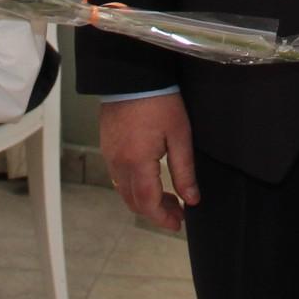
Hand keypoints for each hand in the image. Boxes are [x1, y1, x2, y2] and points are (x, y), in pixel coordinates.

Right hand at [99, 91, 197, 230]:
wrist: (131, 74)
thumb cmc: (160, 101)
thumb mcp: (179, 135)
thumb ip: (184, 170)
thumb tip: (192, 200)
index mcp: (137, 162)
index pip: (147, 203)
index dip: (162, 218)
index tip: (178, 224)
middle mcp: (118, 163)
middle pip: (133, 202)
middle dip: (155, 212)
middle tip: (177, 212)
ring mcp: (109, 155)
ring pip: (124, 191)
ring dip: (144, 200)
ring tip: (168, 197)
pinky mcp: (106, 146)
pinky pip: (118, 177)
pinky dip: (134, 186)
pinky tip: (150, 179)